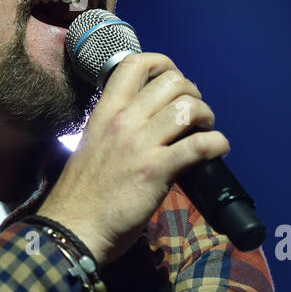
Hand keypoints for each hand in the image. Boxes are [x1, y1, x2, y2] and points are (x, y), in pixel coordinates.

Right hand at [39, 52, 228, 266]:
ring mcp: (141, 144)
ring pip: (189, 108)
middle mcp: (123, 120)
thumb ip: (116, 129)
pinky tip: (217, 150)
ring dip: (206, 116)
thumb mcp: (93, 145)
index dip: (163, 63)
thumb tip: (149, 126)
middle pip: (172, 81)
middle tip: (193, 113)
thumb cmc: (81, 194)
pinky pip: (200, 145)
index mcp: (105, 111)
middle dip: (192, 92)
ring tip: (205, 130)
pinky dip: (217, 143)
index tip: (172, 83)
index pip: (134, 63)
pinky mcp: (157, 170)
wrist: (72, 228)